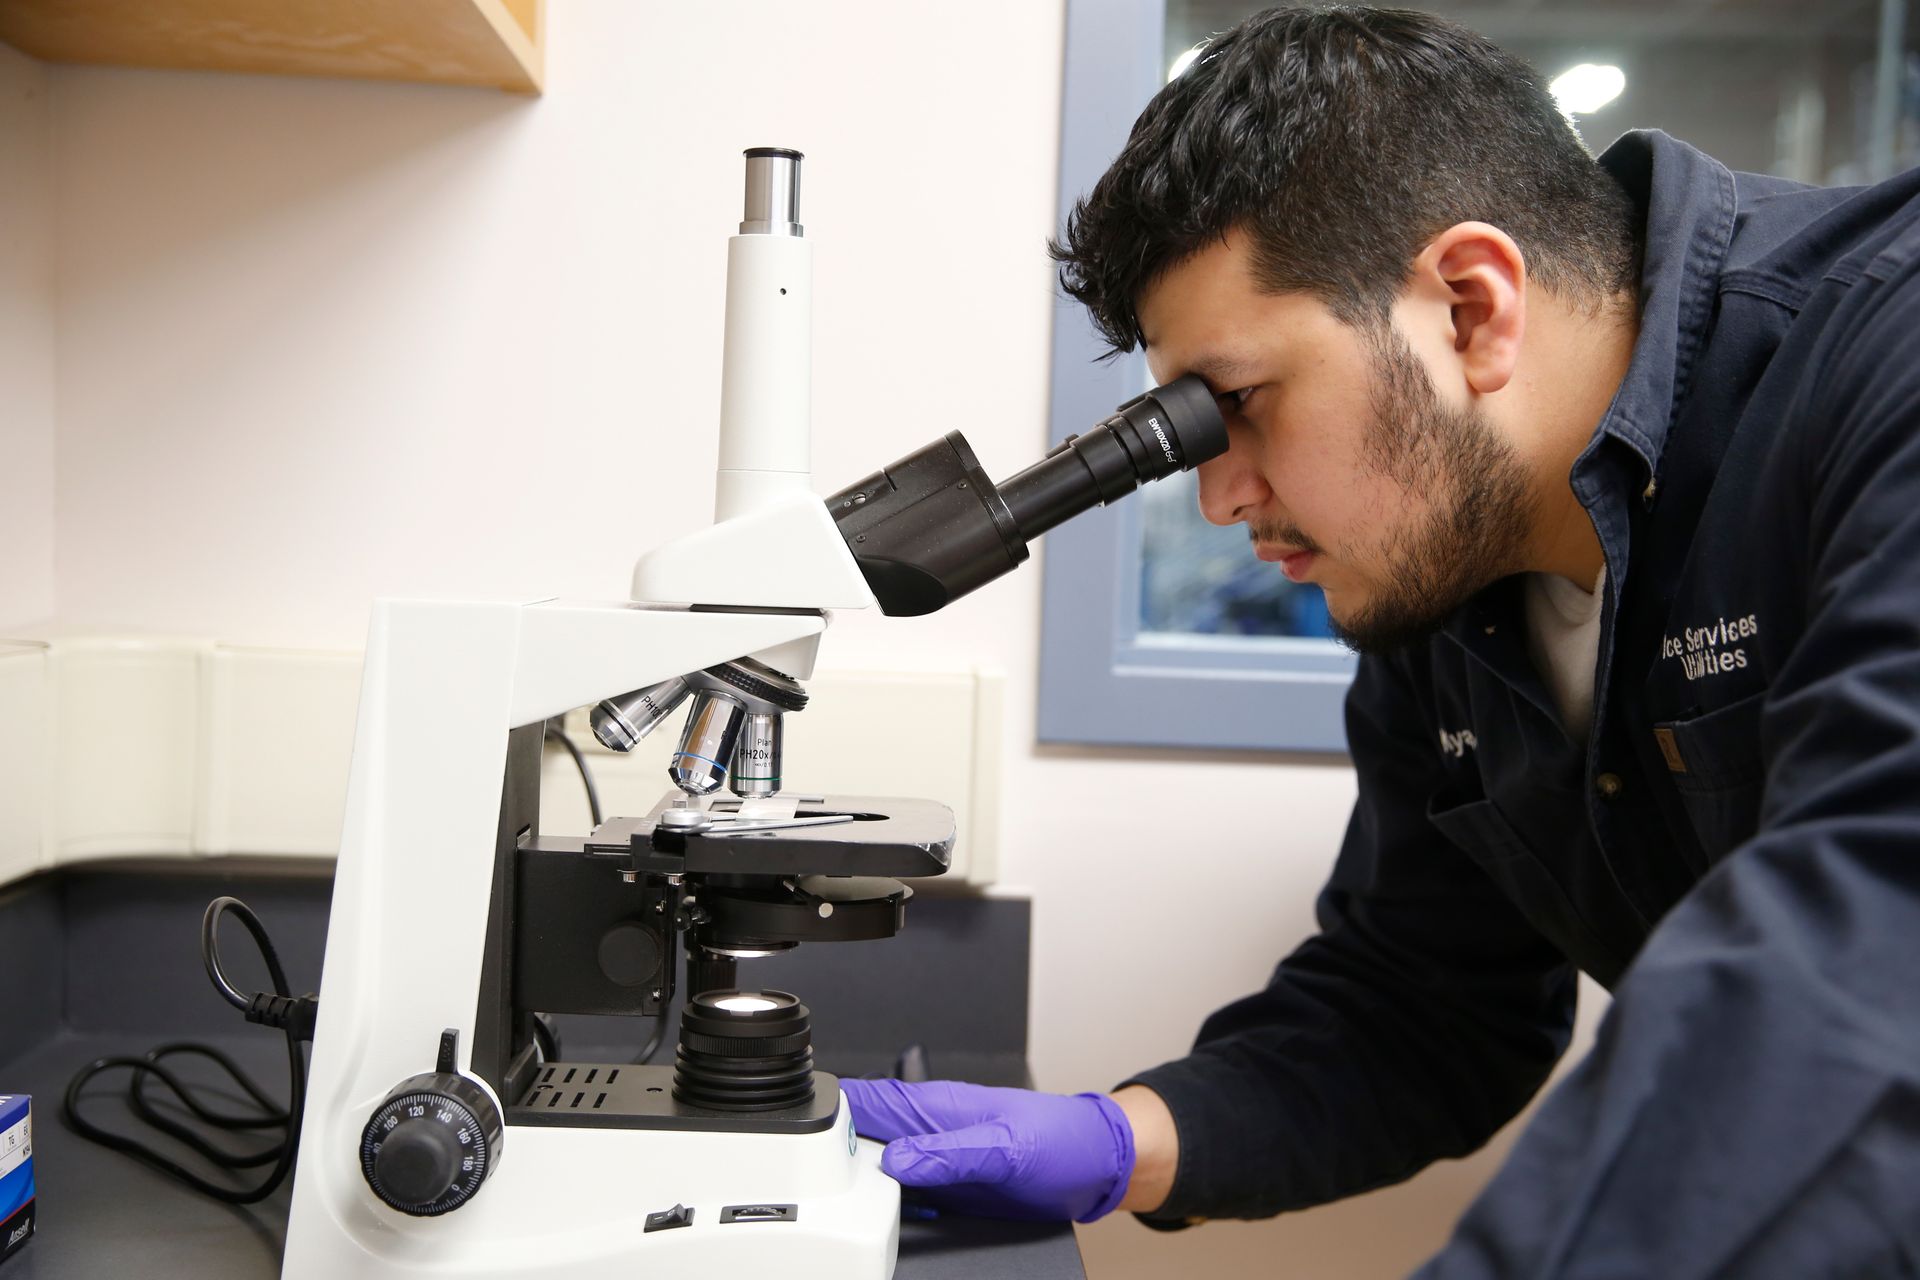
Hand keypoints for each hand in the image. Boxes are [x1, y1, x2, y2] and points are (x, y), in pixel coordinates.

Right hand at [838, 1078, 1134, 1222]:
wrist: (1098, 1165)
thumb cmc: (1063, 1141)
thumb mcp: (1007, 1149)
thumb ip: (951, 1154)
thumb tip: (897, 1161)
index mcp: (935, 1107)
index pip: (864, 1100)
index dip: (828, 1116)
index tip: (802, 1146)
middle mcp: (928, 1130)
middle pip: (859, 1138)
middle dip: (832, 1160)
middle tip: (818, 1191)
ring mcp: (935, 1159)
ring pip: (875, 1170)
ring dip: (858, 1188)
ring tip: (844, 1211)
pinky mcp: (945, 1187)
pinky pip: (901, 1197)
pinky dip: (887, 1210)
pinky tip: (883, 1225)